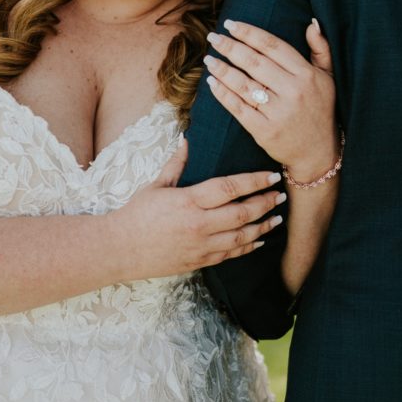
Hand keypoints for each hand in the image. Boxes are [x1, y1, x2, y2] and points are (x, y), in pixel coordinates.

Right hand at [112, 139, 286, 278]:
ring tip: (278, 217)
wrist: (120, 249)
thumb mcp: (156, 185)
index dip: (253, 181)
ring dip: (263, 226)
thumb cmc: (137, 214)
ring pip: (242, 236)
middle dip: (265, 203)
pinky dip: (249, 247)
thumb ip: (176, 164)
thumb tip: (187, 140)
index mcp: (188, 201)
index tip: (270, 176)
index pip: (229, 188)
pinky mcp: (200, 261)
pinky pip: (231, 254)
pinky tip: (260, 239)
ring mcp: (201, 246)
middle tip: (281, 194)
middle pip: (242, 212)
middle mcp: (198, 224)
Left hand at [204, 18, 338, 181]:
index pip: (273, 46)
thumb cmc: (321, 110)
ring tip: (209, 58)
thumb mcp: (328, 78)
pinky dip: (222, 93)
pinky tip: (212, 82)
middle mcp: (293, 92)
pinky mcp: (264, 130)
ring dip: (222, 69)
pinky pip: (238, 107)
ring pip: (243, 84)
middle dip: (230, 47)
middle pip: (254, 62)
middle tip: (213, 37)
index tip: (231, 24)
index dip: (249, 33)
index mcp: (307, 75)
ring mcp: (278, 112)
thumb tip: (311, 23)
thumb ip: (321, 49)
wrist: (319, 154)